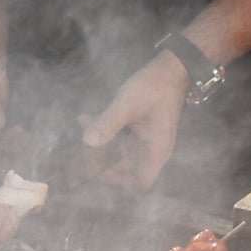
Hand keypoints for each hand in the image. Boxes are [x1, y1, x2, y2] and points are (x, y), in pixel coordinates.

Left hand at [78, 51, 187, 190]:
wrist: (171, 68)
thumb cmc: (156, 87)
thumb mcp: (129, 104)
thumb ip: (108, 122)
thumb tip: (88, 142)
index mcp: (155, 150)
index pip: (142, 182)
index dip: (121, 181)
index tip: (99, 170)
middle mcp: (150, 149)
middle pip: (124, 168)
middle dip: (101, 160)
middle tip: (80, 151)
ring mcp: (142, 139)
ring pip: (116, 150)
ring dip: (98, 141)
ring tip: (83, 124)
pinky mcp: (135, 129)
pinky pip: (117, 136)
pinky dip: (102, 129)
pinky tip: (87, 117)